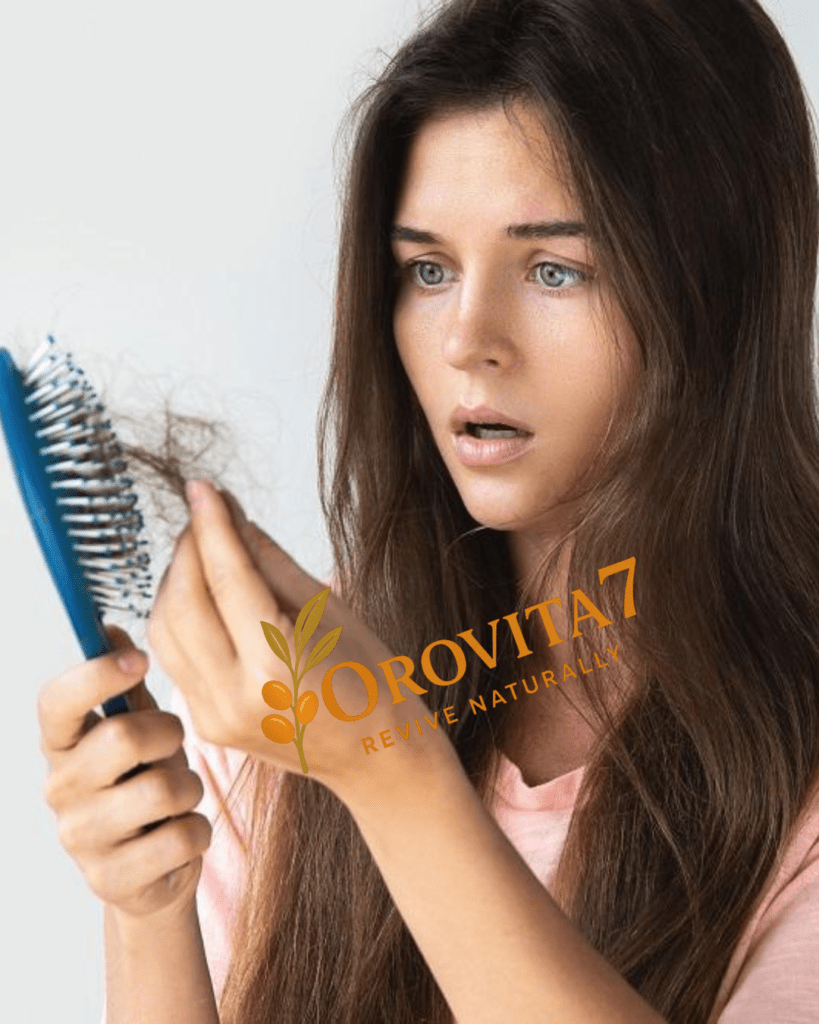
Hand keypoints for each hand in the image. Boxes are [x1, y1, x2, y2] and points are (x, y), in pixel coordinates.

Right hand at [38, 624, 211, 920]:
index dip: (97, 675)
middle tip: (173, 747)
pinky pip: (181, 837)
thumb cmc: (144, 780)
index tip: (140, 660)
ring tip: (178, 795)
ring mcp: (79, 838)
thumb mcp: (137, 727)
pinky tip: (180, 835)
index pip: (57, 701)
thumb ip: (125, 684)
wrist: (152, 869)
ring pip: (162, 789)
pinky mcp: (110, 879)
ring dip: (190, 787)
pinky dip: (197, 832)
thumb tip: (109, 628)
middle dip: (170, 735)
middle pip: (124, 738)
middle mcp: (59, 787)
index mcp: (61, 742)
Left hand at [146, 480, 435, 793]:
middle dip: (187, 550)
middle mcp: (236, 697)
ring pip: (165, 630)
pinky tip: (203, 594)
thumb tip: (231, 514)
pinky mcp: (205, 724)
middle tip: (207, 516)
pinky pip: (174, 657)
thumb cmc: (369, 680)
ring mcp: (214, 717)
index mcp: (277, 667)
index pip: (228, 579)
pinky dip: (179, 617)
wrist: (376, 756)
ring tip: (204, 553)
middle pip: (182, 604)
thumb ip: (270, 562)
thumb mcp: (329, 609)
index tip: (203, 487)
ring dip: (175, 581)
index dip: (211, 526)